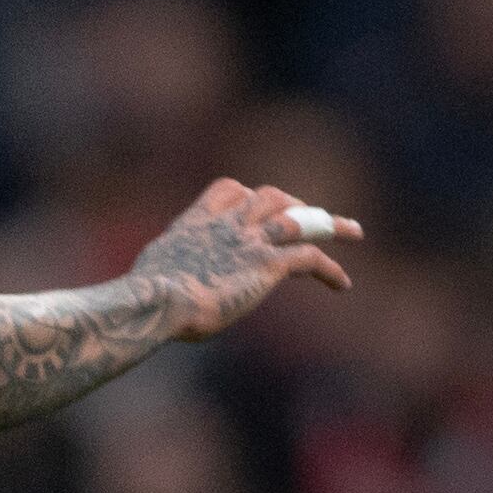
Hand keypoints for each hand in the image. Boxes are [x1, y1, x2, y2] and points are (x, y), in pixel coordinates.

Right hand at [125, 179, 358, 341]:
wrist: (155, 302)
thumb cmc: (143, 302)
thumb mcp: (150, 278)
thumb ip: (162, 276)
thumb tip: (140, 296)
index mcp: (197, 224)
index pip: (229, 190)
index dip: (247, 197)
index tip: (257, 207)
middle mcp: (227, 224)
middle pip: (271, 197)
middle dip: (297, 205)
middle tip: (316, 217)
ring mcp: (250, 241)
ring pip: (301, 220)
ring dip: (329, 224)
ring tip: (353, 232)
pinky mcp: (267, 264)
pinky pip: (310, 257)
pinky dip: (331, 268)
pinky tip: (343, 284)